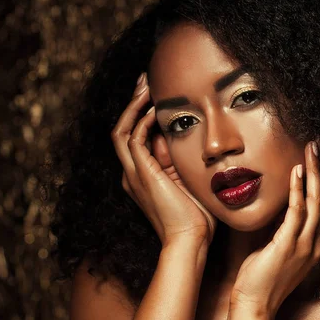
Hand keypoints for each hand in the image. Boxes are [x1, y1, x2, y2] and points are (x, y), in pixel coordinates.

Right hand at [111, 73, 217, 247]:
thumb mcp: (190, 178)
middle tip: (146, 79)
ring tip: (146, 84)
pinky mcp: (140, 174)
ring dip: (133, 106)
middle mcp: (133, 172)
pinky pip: (132, 139)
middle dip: (134, 102)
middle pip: (123, 128)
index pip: (137, 135)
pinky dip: (141, 120)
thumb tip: (188, 134)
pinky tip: (156, 106)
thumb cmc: (198, 214)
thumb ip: (184, 159)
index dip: (143, 112)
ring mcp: (133, 173)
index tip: (158, 93)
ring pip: (121, 130)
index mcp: (144, 174)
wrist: (192, 239)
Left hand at [230, 139, 319, 316]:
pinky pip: (297, 213)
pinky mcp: (289, 246)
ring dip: (314, 173)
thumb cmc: (260, 278)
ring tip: (311, 150)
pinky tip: (296, 172)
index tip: (316, 159)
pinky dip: (298, 190)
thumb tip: (274, 205)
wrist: (254, 306)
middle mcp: (315, 243)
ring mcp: (305, 245)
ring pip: (316, 202)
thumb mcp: (275, 249)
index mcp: (313, 244)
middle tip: (319, 145)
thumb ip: (281, 228)